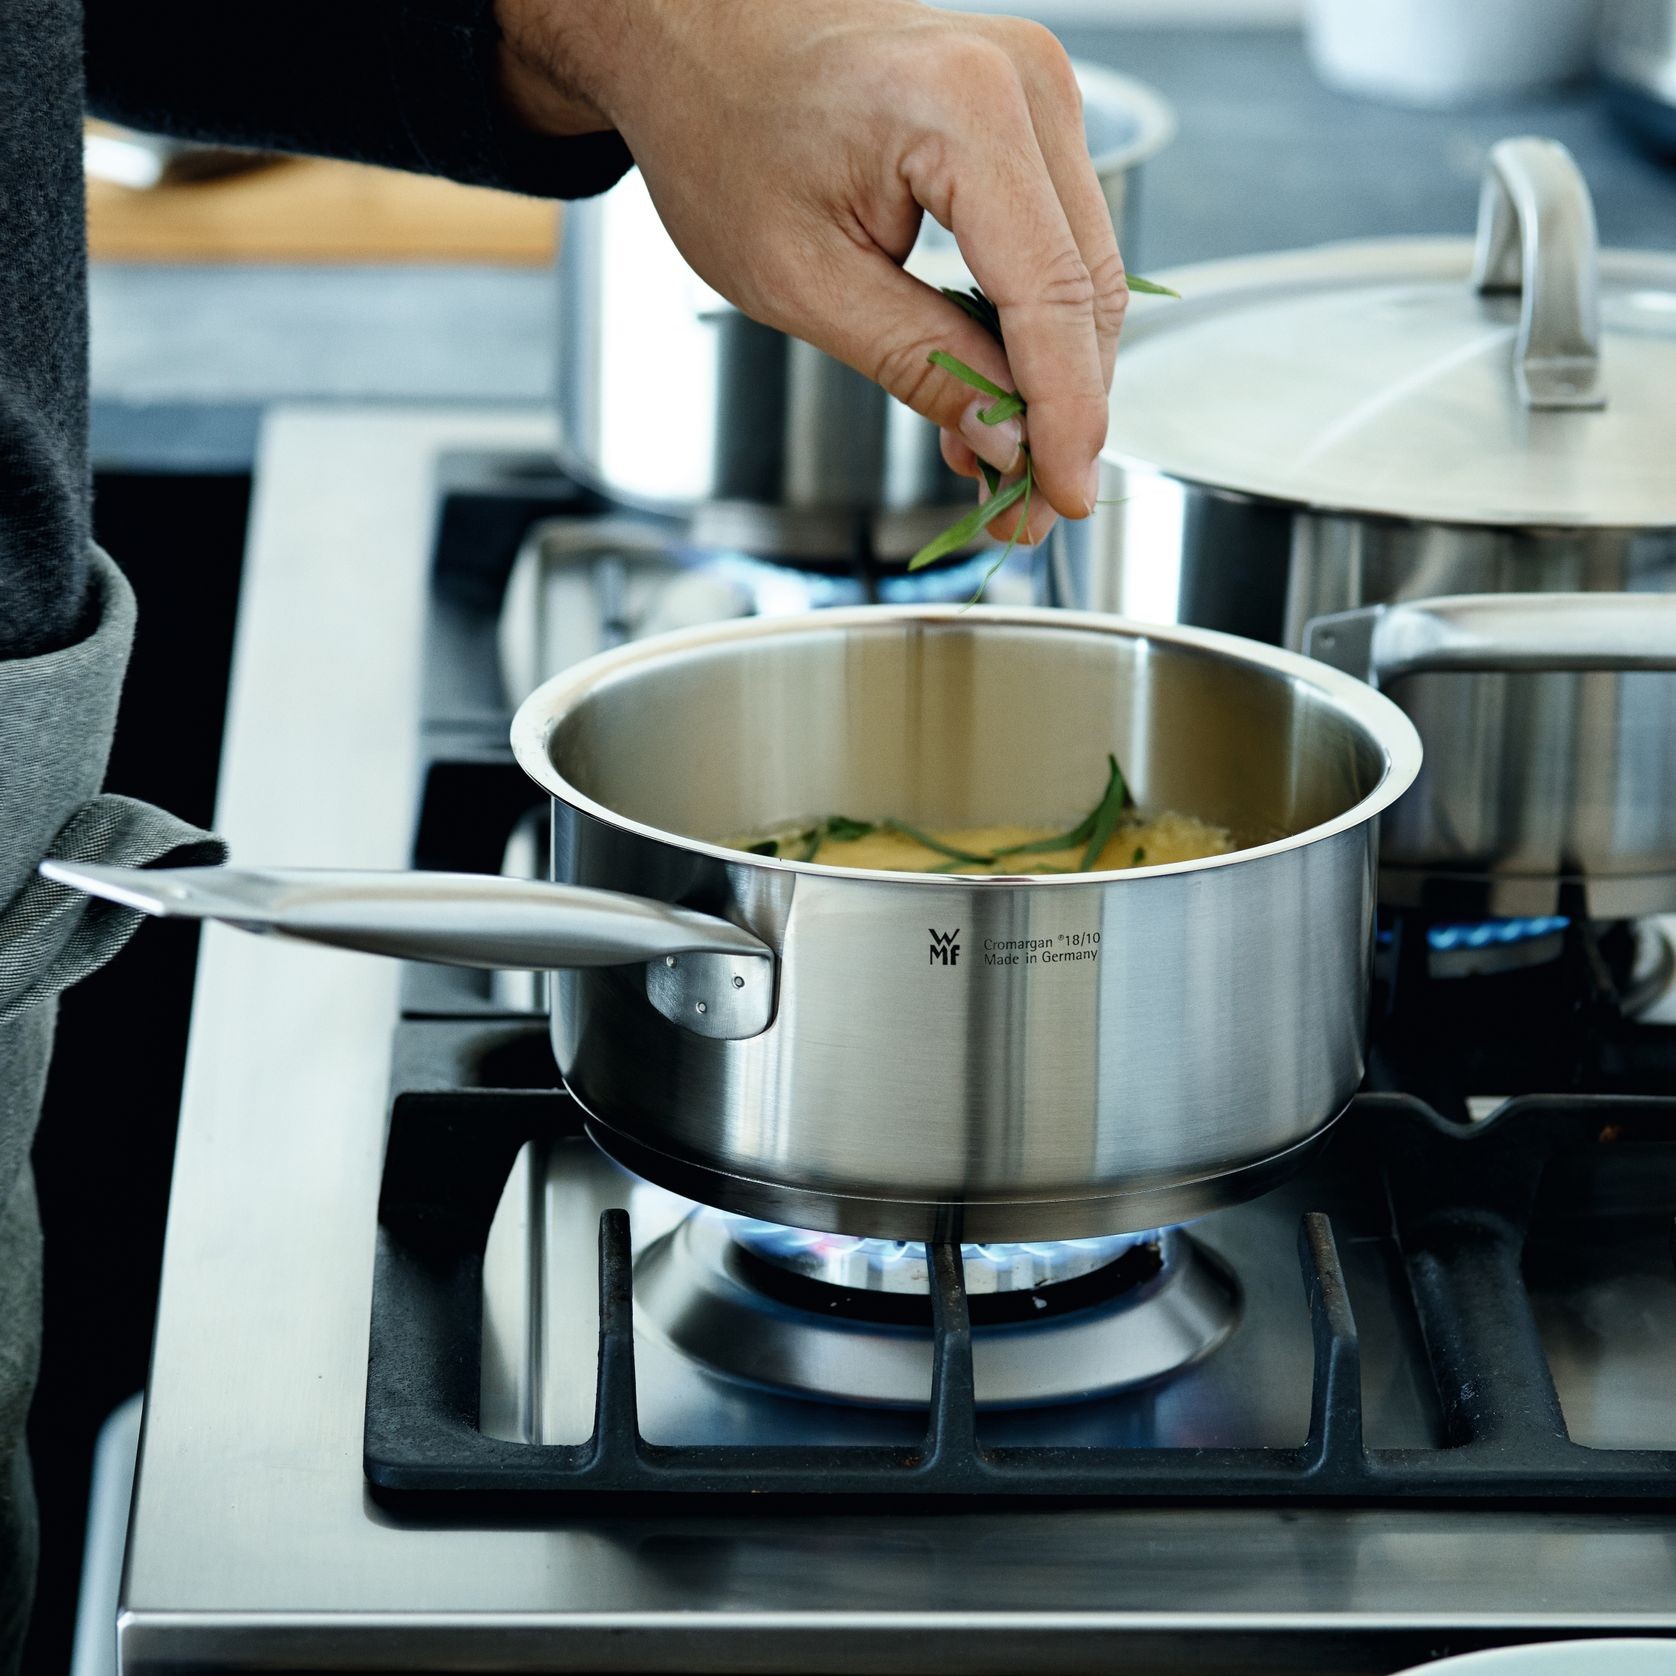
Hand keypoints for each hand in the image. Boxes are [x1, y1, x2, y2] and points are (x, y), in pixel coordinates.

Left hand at [496, 0, 1126, 543]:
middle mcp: (1025, 84)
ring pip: (1084, 274)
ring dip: (1050, 379)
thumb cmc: (719, 131)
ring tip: (995, 463)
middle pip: (1088, 291)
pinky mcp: (1025, 113)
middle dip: (1064, 414)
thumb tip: (1005, 442)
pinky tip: (991, 393)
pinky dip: (1030, 327)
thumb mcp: (804, 280)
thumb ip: (919, 363)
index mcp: (966, 110)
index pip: (1053, 298)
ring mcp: (1035, 91)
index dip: (1067, 417)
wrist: (694, 39)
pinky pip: (1055, 242)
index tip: (1064, 498)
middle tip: (1027, 508)